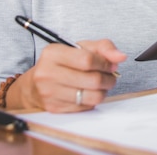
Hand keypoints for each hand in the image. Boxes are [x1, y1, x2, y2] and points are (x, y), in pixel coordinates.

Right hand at [6, 39, 126, 111]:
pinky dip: (92, 100)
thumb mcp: (81, 47)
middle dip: (109, 79)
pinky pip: (85, 107)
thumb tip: (120, 57)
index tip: (112, 65)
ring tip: (102, 85)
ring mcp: (49, 93)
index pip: (88, 60)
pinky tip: (89, 92)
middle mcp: (47, 73)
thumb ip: (104, 47)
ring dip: (104, 91)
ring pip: (92, 96)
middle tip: (111, 76)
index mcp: (53, 53)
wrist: (35, 84)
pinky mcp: (54, 108)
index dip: (105, 63)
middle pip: (92, 80)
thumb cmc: (63, 63)